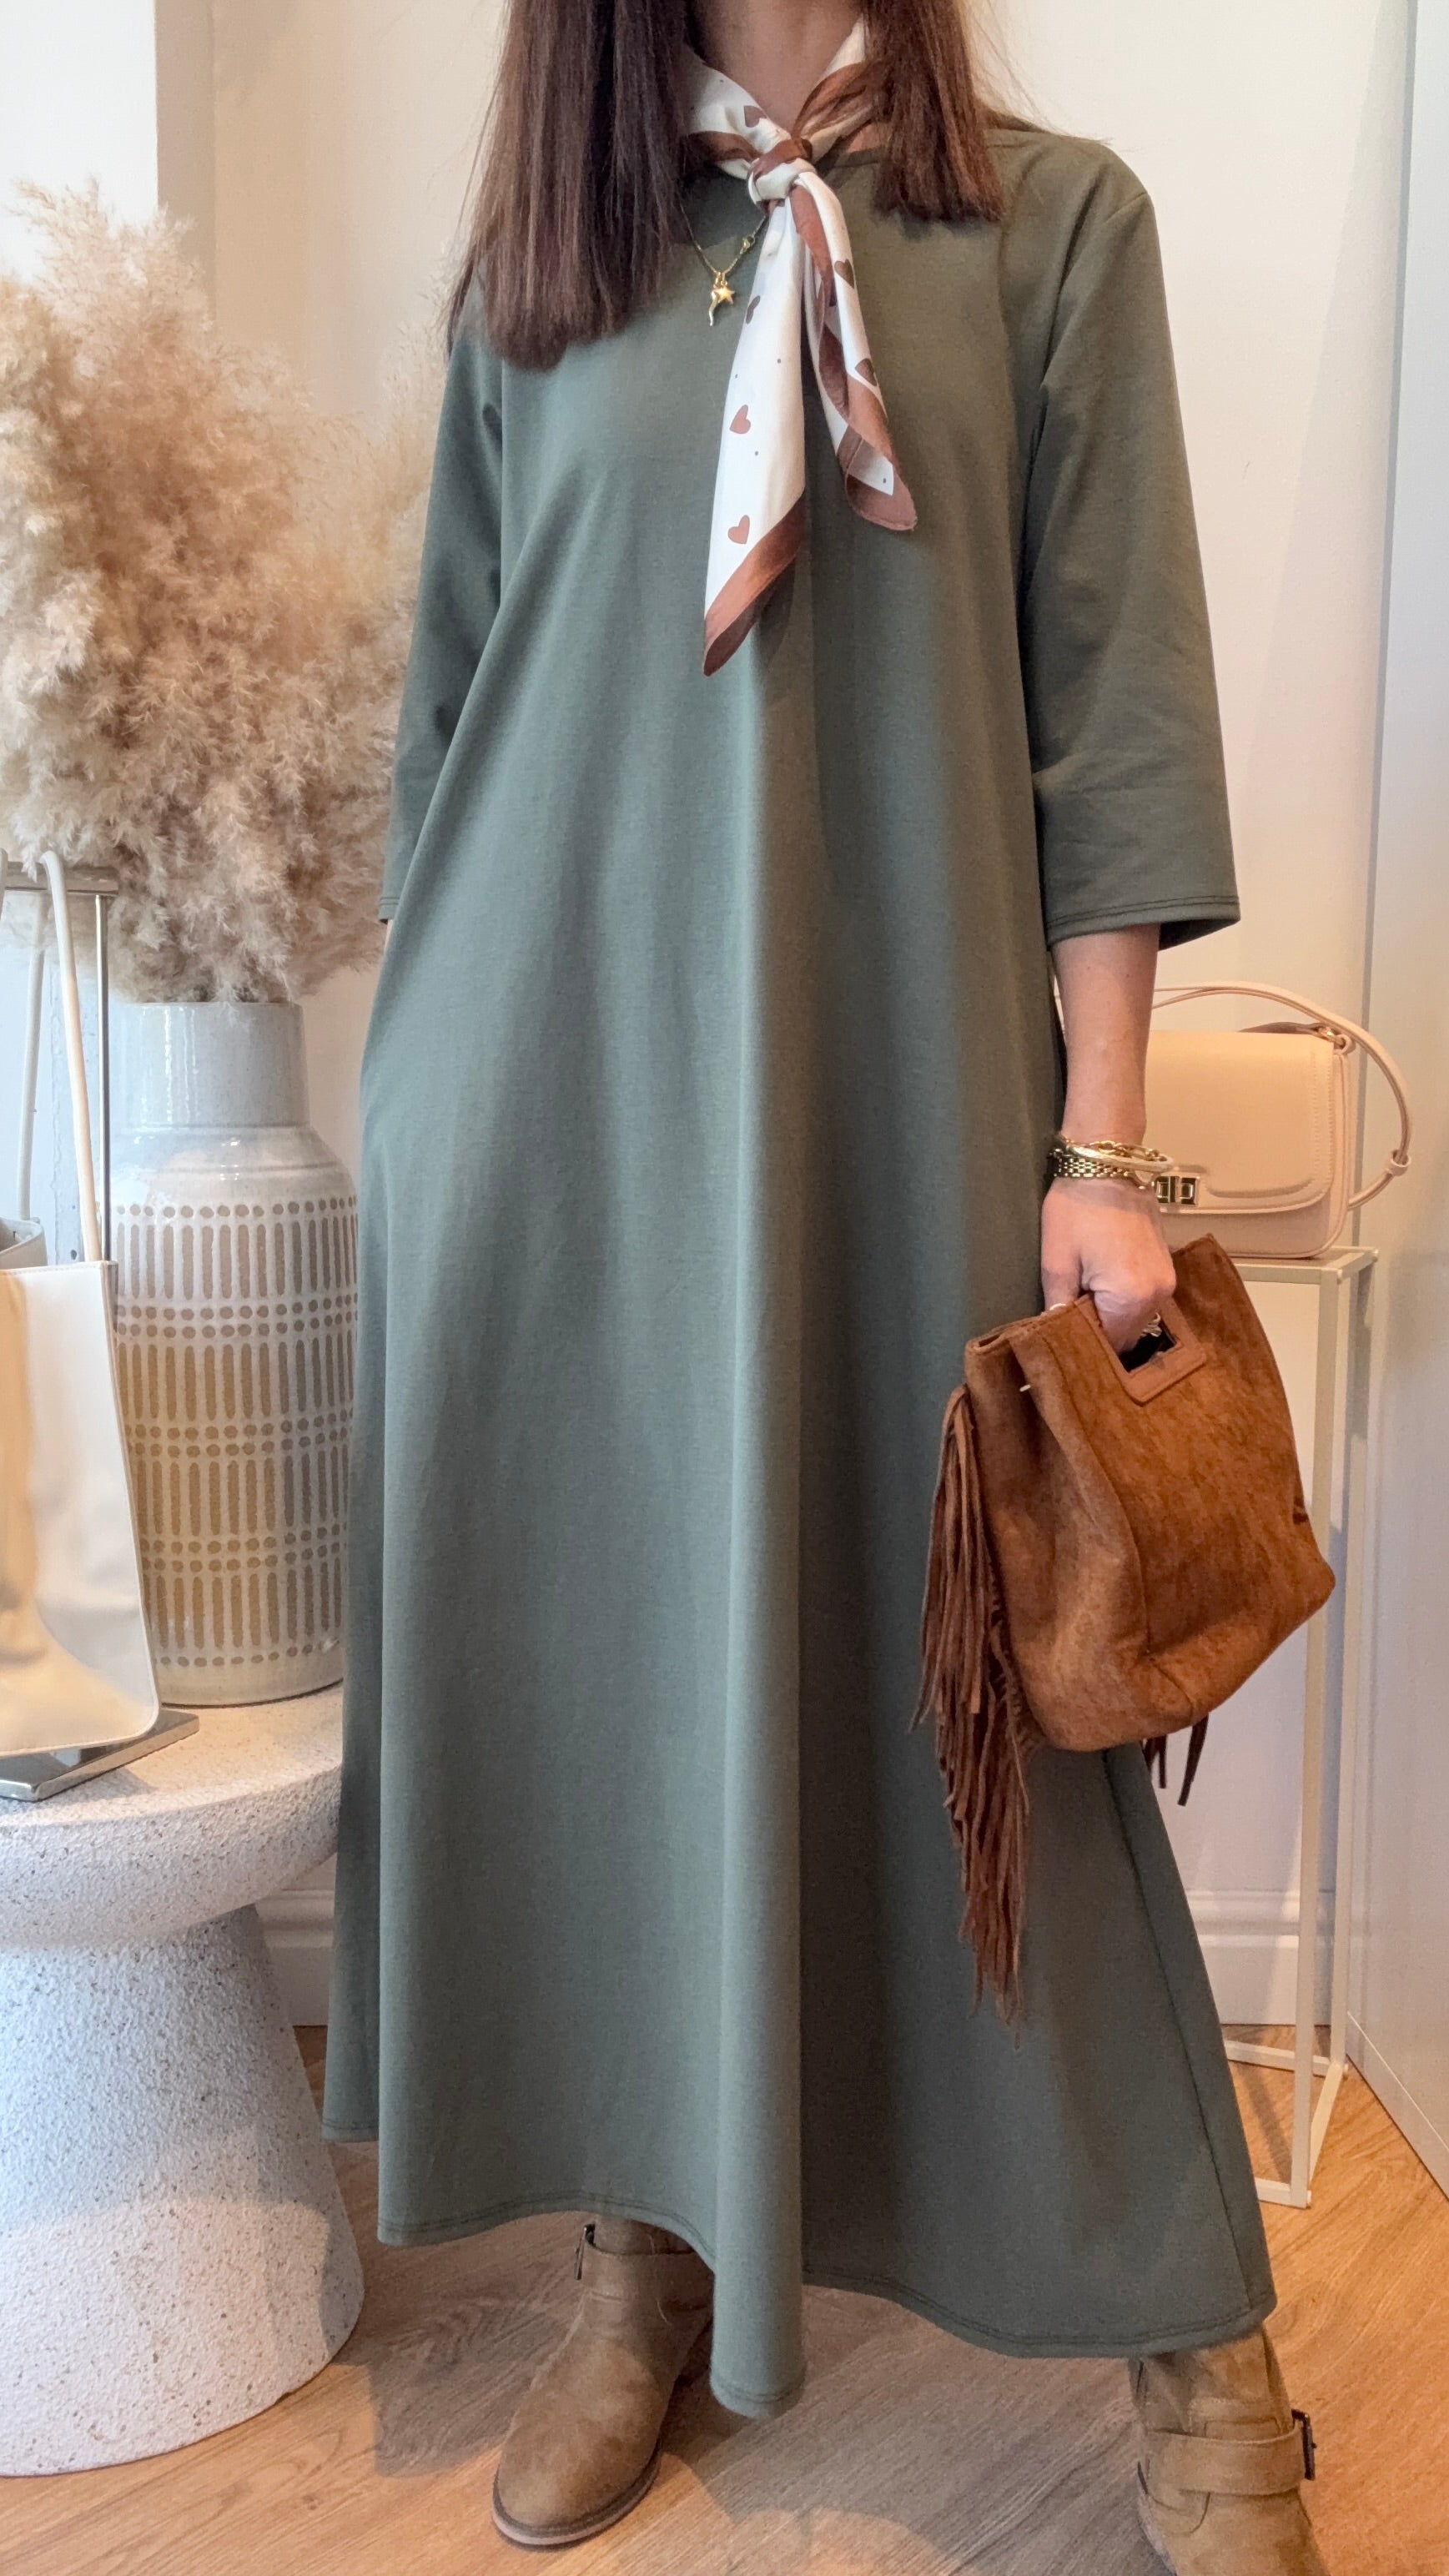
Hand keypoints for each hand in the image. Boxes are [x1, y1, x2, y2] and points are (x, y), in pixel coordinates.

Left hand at [1040, 1174, 1176, 1352]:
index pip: (1108, 1345)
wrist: (1107, 1165)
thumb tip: (1056, 1336)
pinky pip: (1144, 1299)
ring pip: (1135, 1319)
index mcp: (1130, 1296)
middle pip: (1126, 1336)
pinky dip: (1124, 1300)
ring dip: (1111, 1315)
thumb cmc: (1078, 1207)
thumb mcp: (1057, 1261)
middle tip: (1070, 1315)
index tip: (1064, 1337)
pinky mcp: (1166, 1267)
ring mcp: (1166, 1280)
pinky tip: (1101, 1283)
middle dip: (1099, 1330)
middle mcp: (1157, 1294)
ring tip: (1084, 1294)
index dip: (1084, 1344)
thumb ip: (1059, 1307)